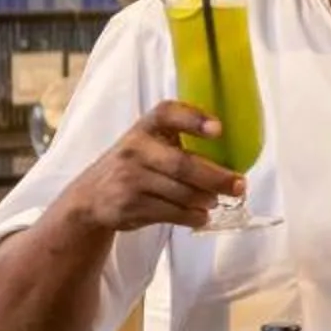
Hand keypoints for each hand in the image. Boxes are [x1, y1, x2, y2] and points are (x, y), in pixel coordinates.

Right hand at [68, 102, 245, 231]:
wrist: (90, 197)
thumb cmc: (134, 164)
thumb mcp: (148, 141)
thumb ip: (179, 140)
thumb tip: (232, 157)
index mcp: (145, 127)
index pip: (167, 114)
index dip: (193, 119)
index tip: (219, 129)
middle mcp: (135, 150)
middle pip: (182, 164)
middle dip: (217, 177)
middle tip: (239, 185)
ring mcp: (130, 180)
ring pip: (180, 192)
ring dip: (206, 199)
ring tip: (218, 200)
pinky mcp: (129, 206)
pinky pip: (171, 213)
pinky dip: (192, 216)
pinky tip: (201, 215)